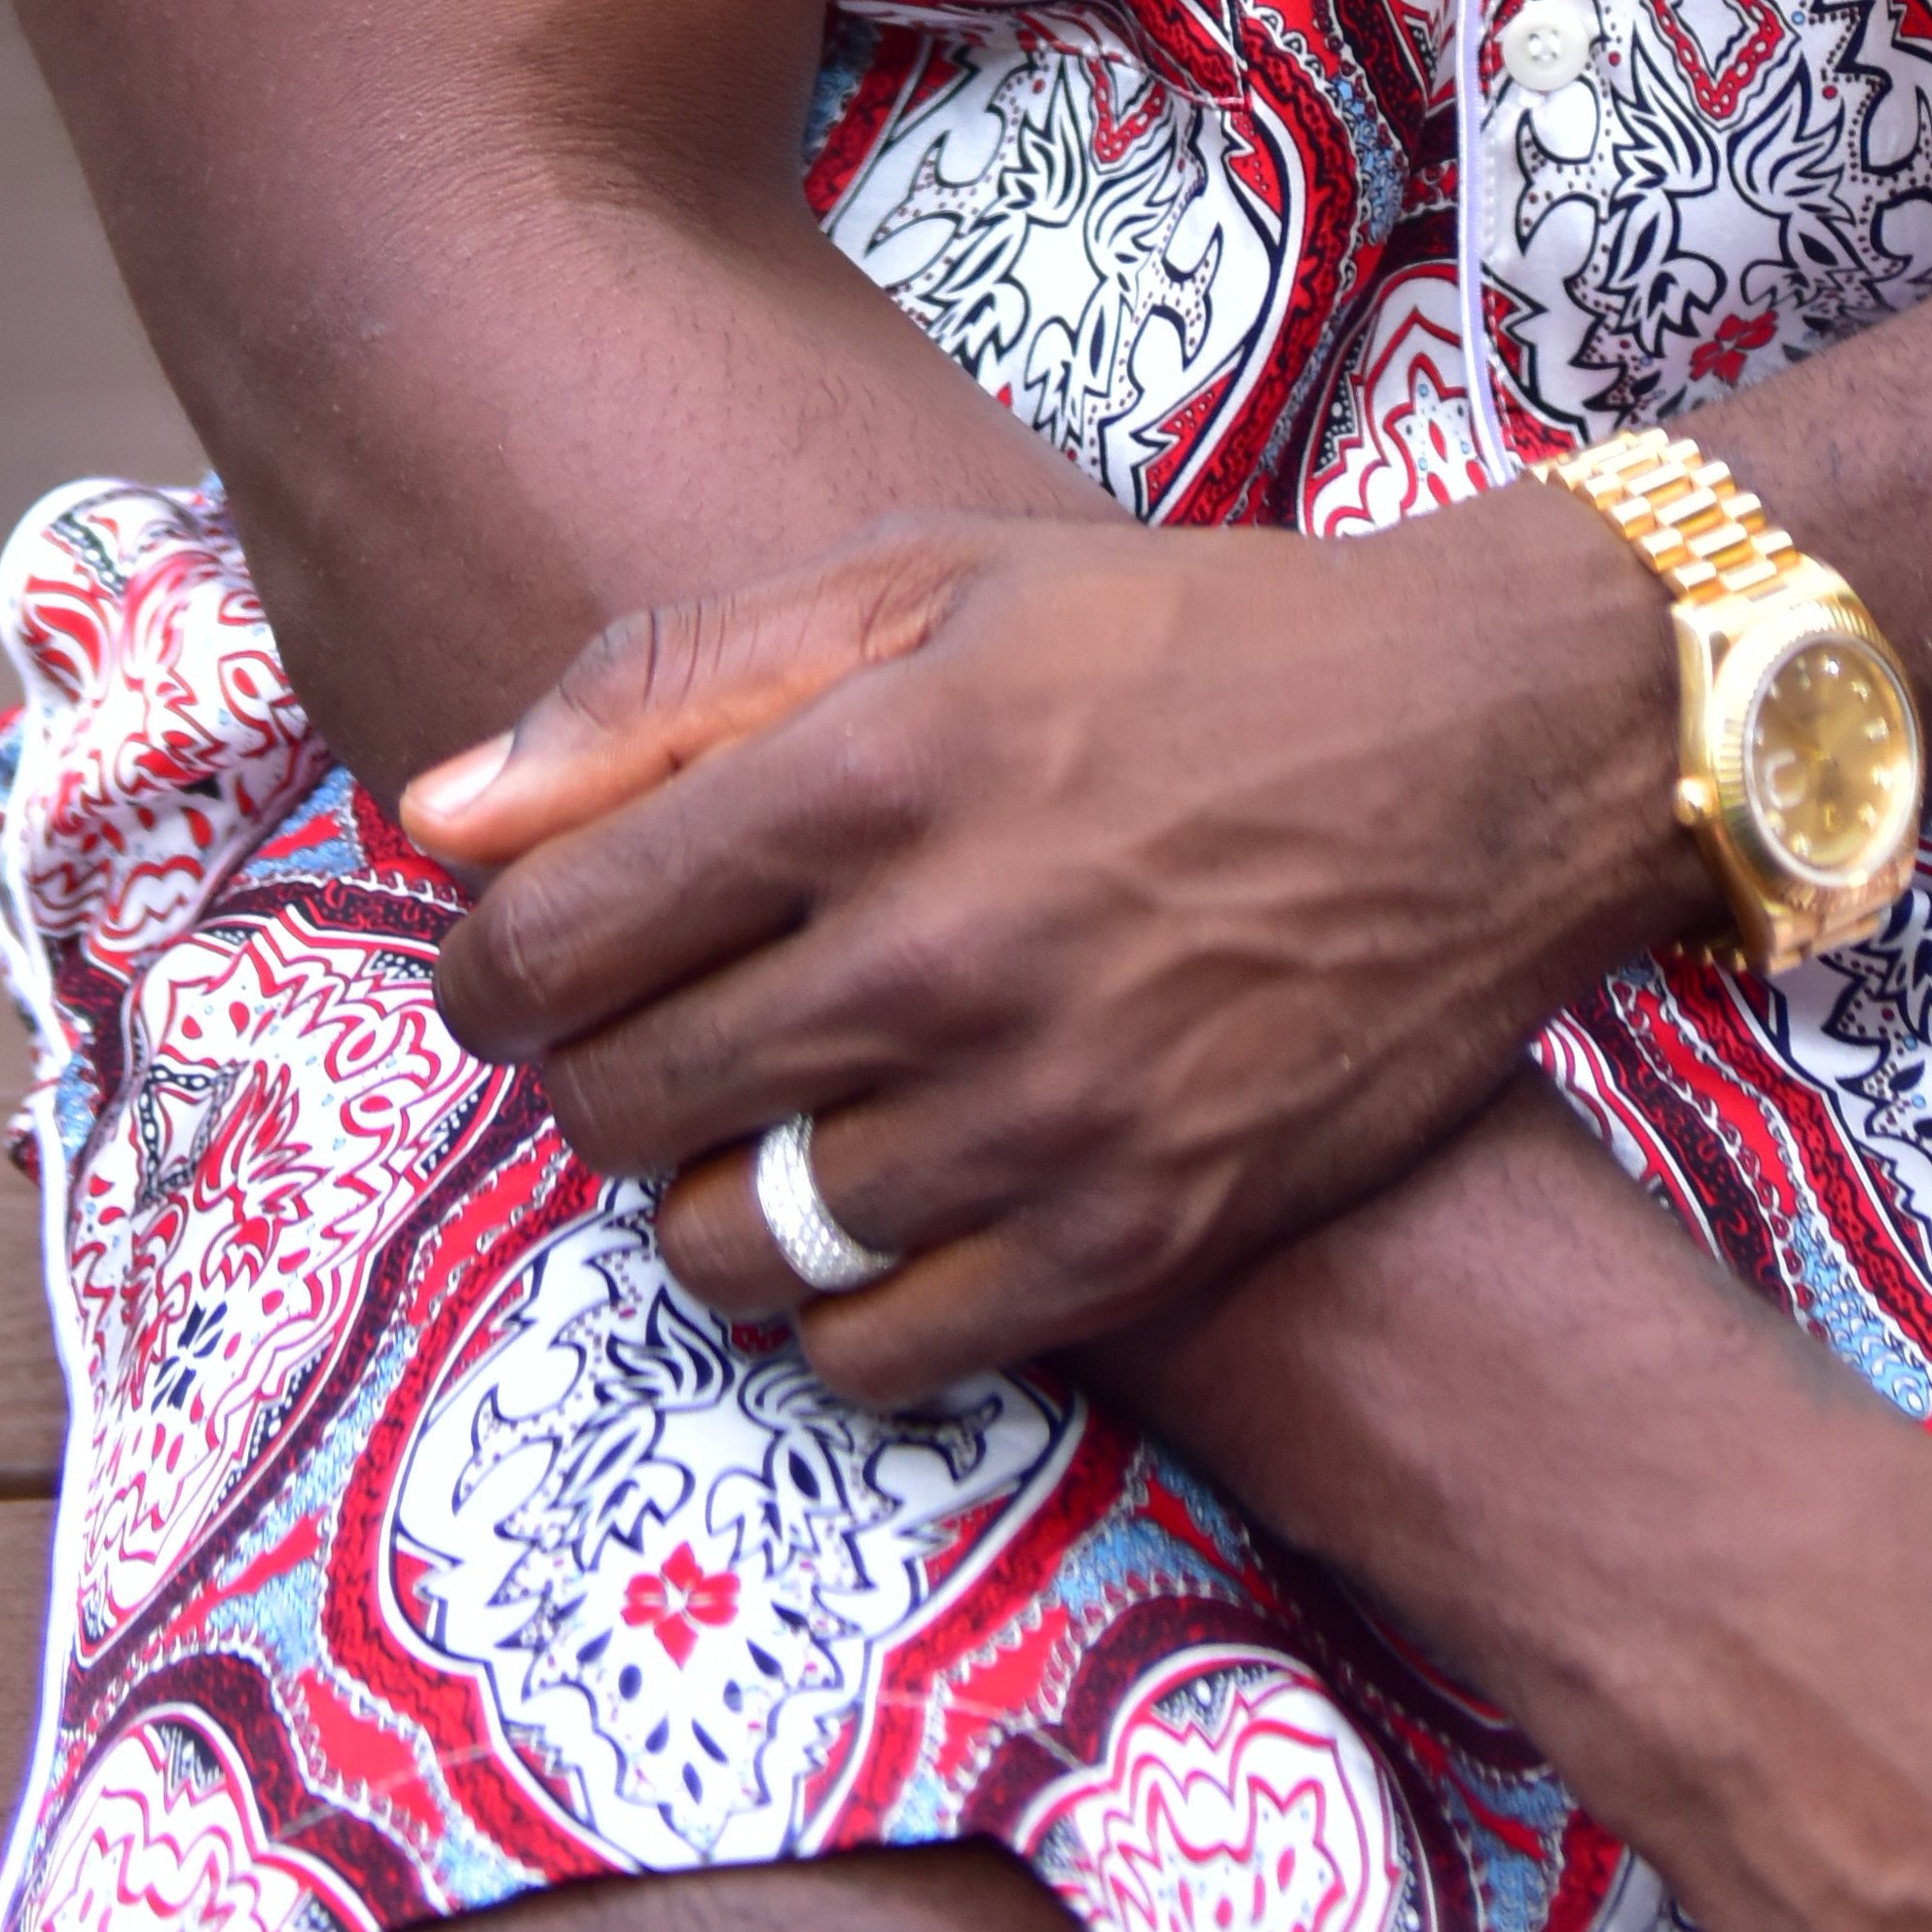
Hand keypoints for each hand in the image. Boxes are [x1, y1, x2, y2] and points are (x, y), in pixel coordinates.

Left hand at [409, 491, 1699, 1396]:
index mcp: (865, 766)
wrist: (1489, 752)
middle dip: (600, 1078)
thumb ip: (670, 680)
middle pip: (621, 1103)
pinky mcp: (1134, 1232)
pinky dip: (840, 1306)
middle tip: (663, 1036)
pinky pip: (878, 1352)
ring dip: (711, 1200)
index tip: (517, 976)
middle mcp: (936, 950)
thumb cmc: (1192, 645)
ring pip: (730, 1245)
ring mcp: (1039, 1109)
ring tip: (771, 1125)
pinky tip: (881, 1212)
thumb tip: (441, 813)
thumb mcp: (933, 580)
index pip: (547, 942)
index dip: (491, 975)